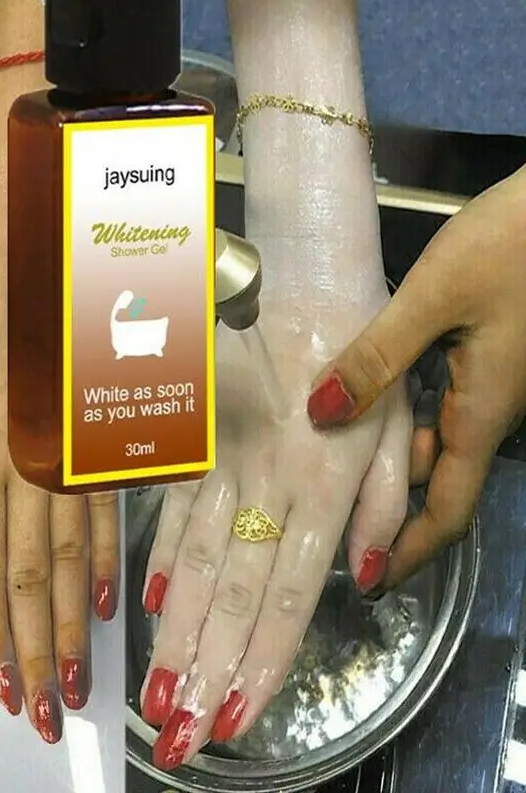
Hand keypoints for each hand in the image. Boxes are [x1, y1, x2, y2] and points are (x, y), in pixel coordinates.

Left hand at [0, 197, 119, 743]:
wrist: (43, 252)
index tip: (5, 686)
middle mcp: (34, 468)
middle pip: (33, 580)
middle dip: (38, 652)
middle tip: (49, 710)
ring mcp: (76, 454)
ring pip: (73, 559)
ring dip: (72, 624)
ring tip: (79, 675)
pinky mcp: (104, 436)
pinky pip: (105, 514)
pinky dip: (102, 564)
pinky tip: (106, 601)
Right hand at [141, 234, 412, 769]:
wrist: (301, 279)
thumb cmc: (364, 350)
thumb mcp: (402, 422)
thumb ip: (386, 504)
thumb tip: (366, 580)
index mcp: (324, 485)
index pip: (287, 594)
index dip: (260, 661)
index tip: (232, 717)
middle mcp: (267, 485)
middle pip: (232, 593)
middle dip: (203, 669)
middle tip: (175, 732)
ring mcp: (222, 462)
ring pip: (194, 560)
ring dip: (174, 629)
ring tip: (153, 687)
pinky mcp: (195, 438)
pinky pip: (172, 502)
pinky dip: (159, 555)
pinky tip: (147, 601)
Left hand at [307, 164, 525, 589]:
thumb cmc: (515, 244)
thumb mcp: (434, 298)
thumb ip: (378, 357)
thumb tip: (320, 415)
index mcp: (483, 412)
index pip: (448, 508)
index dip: (409, 550)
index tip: (369, 581)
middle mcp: (488, 408)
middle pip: (434, 479)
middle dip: (384, 503)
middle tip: (320, 511)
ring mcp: (489, 382)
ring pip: (431, 439)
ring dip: (384, 457)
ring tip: (320, 458)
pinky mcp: (484, 353)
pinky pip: (435, 401)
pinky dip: (395, 413)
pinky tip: (356, 396)